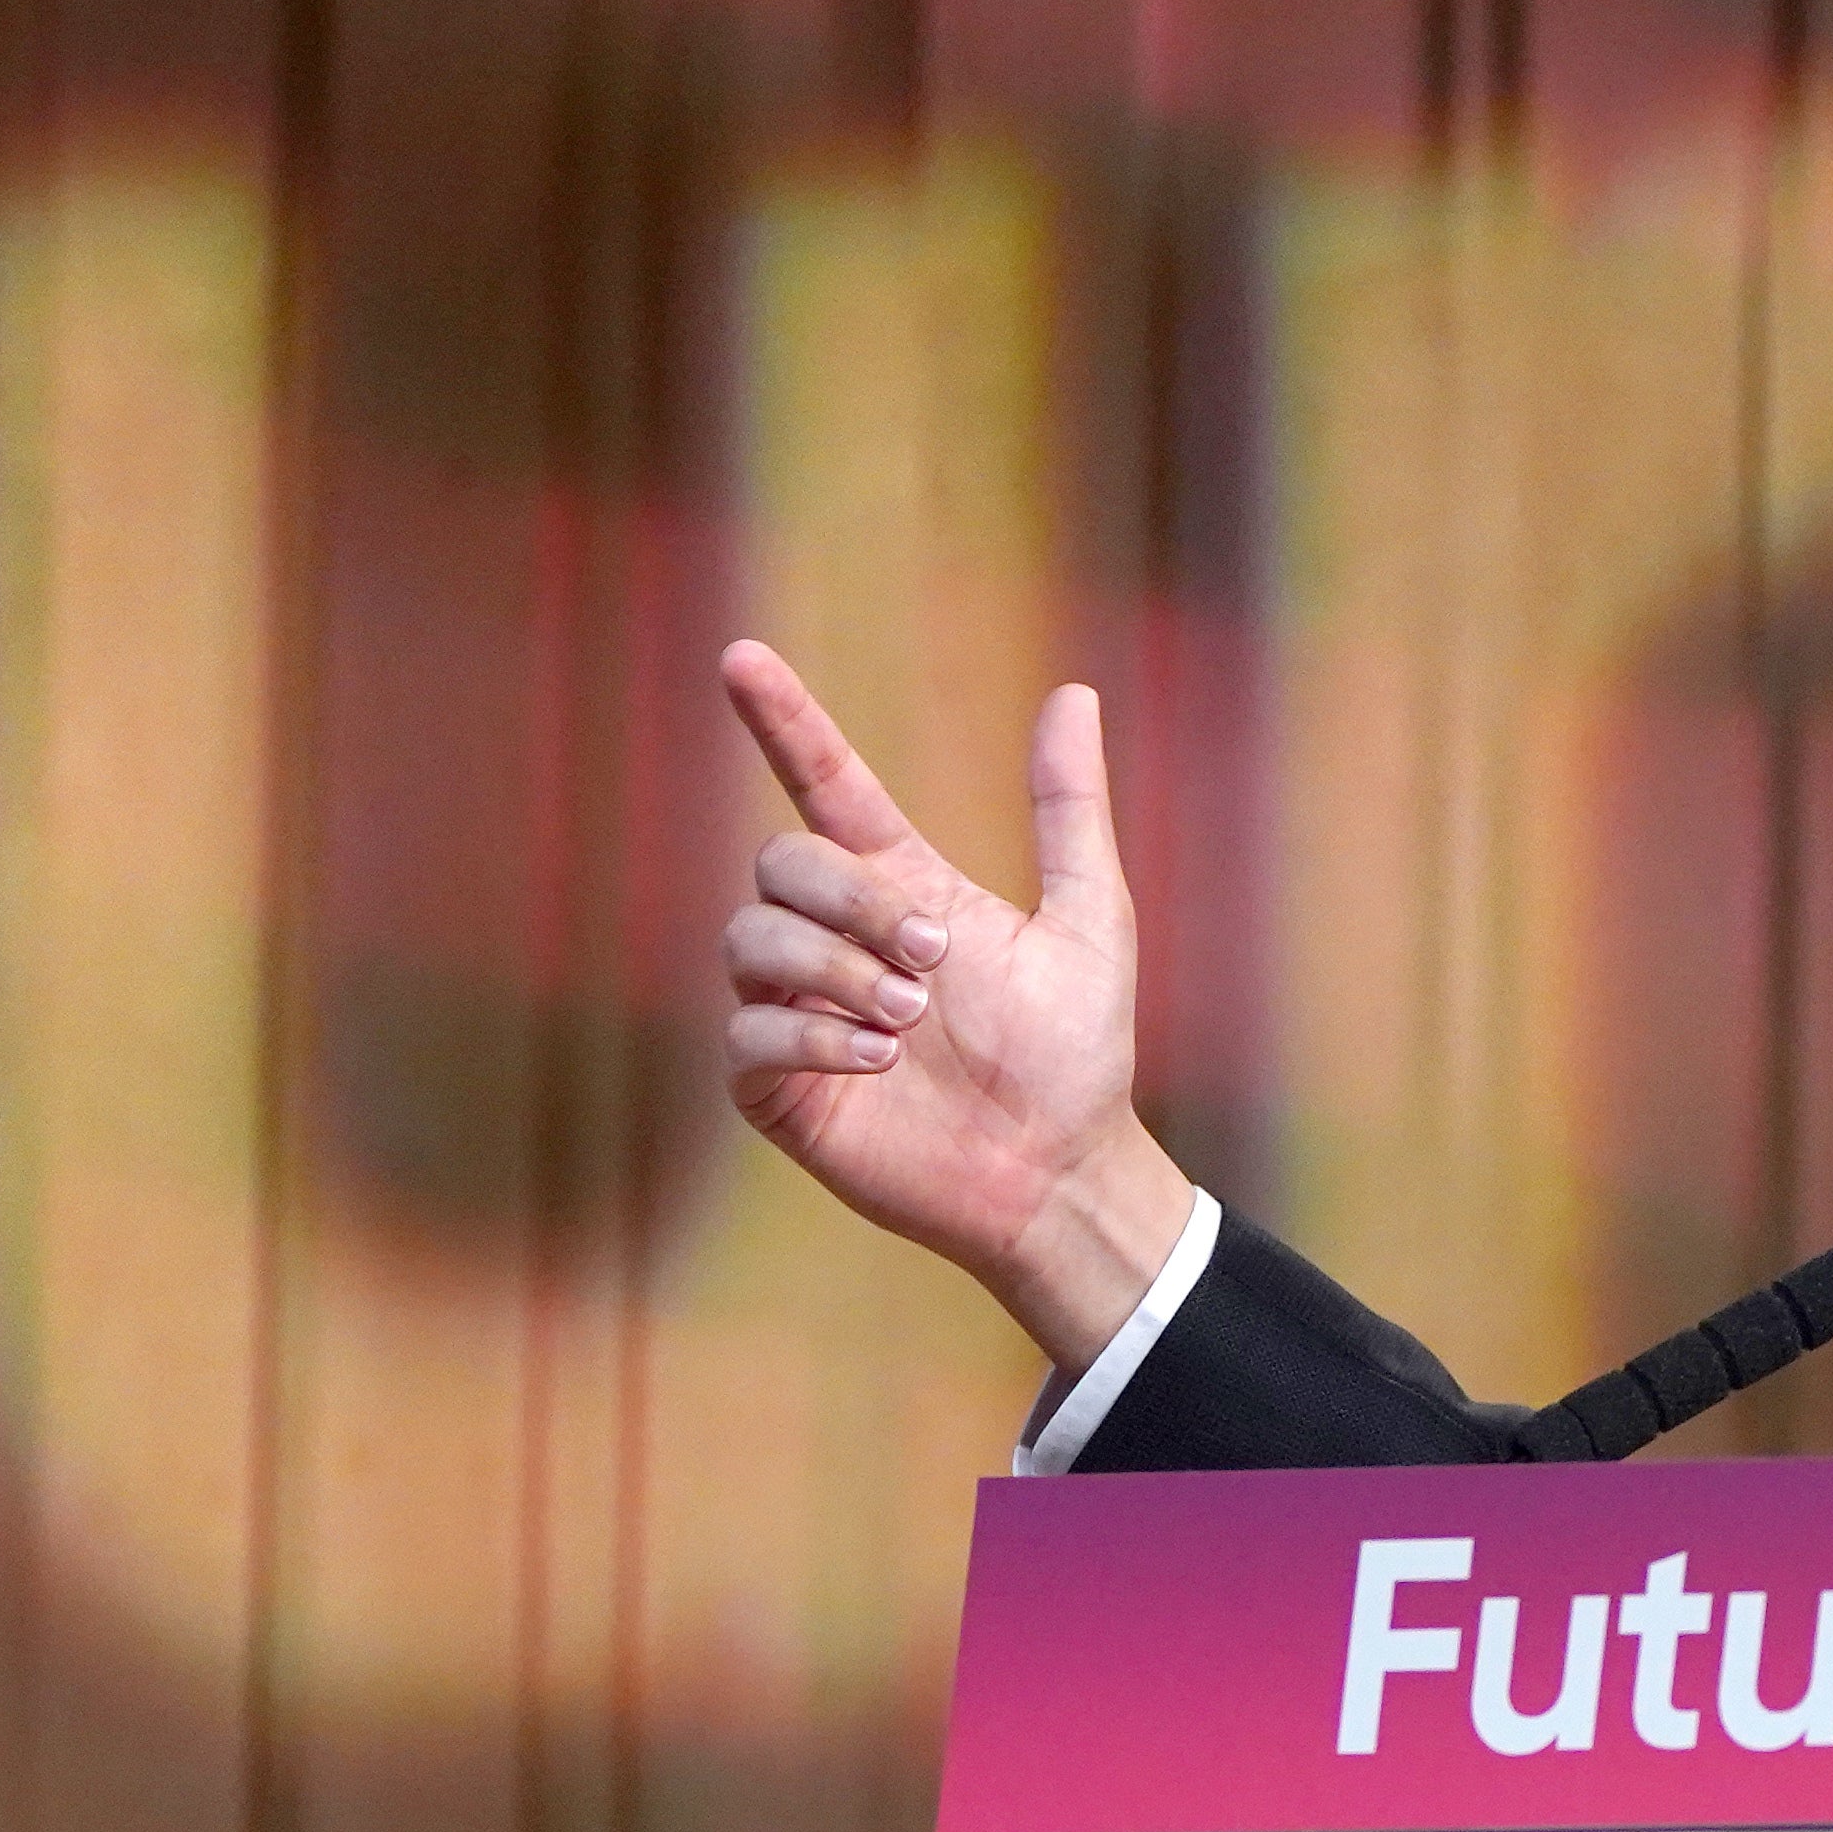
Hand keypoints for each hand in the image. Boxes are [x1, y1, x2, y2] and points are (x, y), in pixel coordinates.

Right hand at [718, 640, 1196, 1371]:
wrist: (1060, 1173)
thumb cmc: (1077, 1056)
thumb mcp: (1092, 923)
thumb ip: (1070, 812)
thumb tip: (1075, 693)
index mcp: (904, 887)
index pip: (822, 784)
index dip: (783, 722)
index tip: (741, 658)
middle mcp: (841, 940)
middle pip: (782, 863)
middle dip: (851, 902)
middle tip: (932, 965)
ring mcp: (801, 1012)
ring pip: (749, 939)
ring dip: (833, 970)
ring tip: (909, 1021)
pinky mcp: (782, 1089)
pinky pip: (747, 1034)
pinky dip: (811, 1036)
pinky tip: (878, 1061)